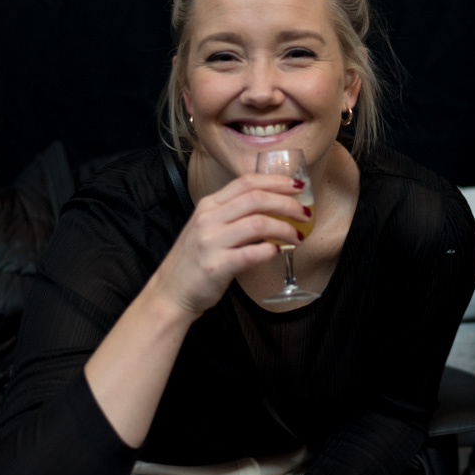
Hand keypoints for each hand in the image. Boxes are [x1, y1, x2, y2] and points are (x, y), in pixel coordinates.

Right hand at [149, 172, 311, 317]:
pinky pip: (253, 253)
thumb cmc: (195, 261)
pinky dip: (271, 251)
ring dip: (285, 228)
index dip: (276, 181)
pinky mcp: (217, 266)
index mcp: (208, 205)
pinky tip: (279, 252)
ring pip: (259, 223)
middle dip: (288, 203)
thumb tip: (274, 209)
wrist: (170, 293)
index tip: (298, 185)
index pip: (246, 182)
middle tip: (305, 213)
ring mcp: (211, 242)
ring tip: (298, 236)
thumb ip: (234, 215)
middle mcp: (208, 219)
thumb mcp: (209, 228)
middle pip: (257, 198)